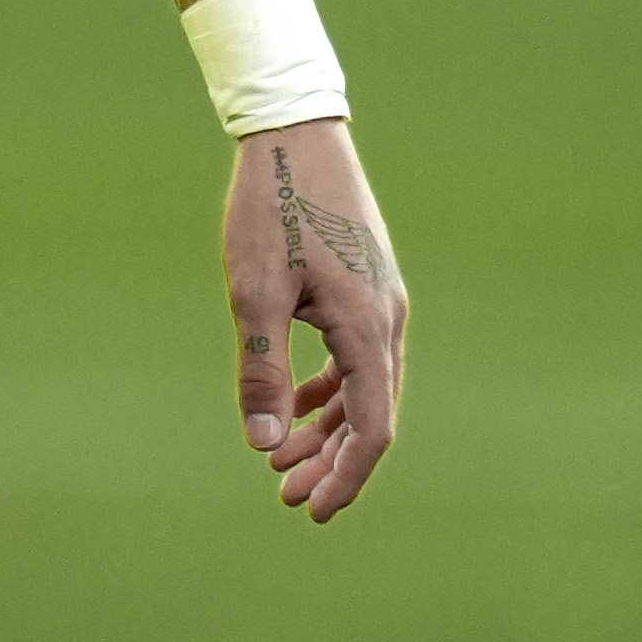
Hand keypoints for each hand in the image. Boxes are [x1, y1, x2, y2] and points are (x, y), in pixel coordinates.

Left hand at [223, 116, 404, 520]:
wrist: (295, 132)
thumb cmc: (271, 206)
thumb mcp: (255, 291)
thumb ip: (262, 370)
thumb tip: (265, 444)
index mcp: (367, 328)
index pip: (372, 428)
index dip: (346, 477)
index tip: (313, 509)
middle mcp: (386, 320)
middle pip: (370, 414)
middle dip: (331, 460)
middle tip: (285, 494)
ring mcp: (380, 301)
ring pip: (363, 387)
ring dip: (327, 427)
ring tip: (281, 458)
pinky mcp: (364, 286)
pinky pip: (355, 356)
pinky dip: (328, 388)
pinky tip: (295, 404)